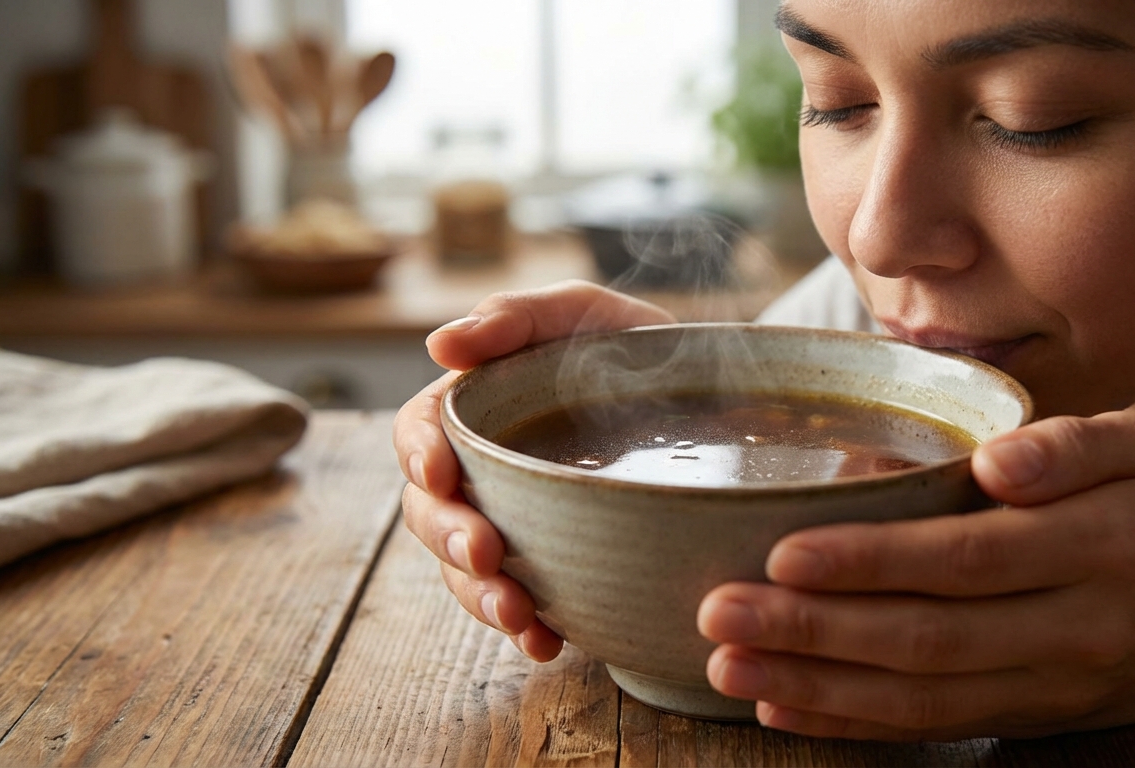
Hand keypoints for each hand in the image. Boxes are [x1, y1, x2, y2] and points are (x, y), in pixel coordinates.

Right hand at [395, 280, 674, 659]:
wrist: (715, 397)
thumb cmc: (632, 346)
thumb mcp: (581, 313)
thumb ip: (514, 317)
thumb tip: (437, 344)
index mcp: (475, 408)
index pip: (420, 431)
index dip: (419, 454)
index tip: (439, 474)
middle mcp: (485, 471)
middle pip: (434, 511)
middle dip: (451, 537)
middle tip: (485, 554)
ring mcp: (517, 521)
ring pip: (469, 569)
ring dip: (482, 595)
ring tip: (517, 614)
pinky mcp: (556, 562)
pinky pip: (526, 604)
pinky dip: (529, 627)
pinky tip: (547, 641)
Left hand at [696, 412, 1134, 762]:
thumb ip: (1073, 445)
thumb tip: (994, 462)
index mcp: (1100, 547)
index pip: (969, 557)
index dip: (874, 561)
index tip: (784, 552)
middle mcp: (1072, 629)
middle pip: (929, 638)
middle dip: (814, 629)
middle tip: (720, 613)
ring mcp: (1047, 688)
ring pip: (920, 698)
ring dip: (816, 685)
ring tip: (728, 665)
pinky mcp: (1024, 720)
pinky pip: (931, 729)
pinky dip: (852, 724)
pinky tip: (782, 707)